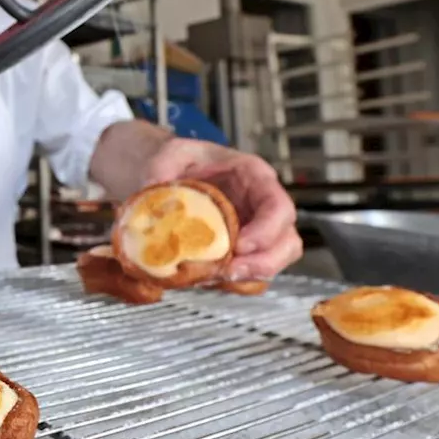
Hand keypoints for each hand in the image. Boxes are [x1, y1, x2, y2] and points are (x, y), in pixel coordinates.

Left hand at [141, 138, 301, 281]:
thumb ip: (161, 168)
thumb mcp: (171, 153)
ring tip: (213, 279)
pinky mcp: (241, 254)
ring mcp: (255, 233)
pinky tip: (204, 280)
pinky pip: (249, 277)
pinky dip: (231, 285)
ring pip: (272, 264)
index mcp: (254, 178)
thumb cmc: (183, 160)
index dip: (266, 231)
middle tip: (228, 272)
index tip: (240, 246)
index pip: (278, 207)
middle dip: (262, 264)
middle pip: (287, 243)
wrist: (175, 175)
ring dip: (246, 278)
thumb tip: (151, 193)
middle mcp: (262, 208)